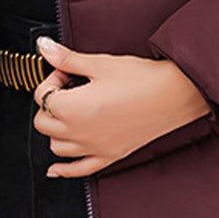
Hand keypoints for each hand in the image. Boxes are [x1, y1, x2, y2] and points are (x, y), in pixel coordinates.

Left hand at [31, 36, 211, 177]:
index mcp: (72, 109)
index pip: (42, 96)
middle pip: (43, 123)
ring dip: (56, 130)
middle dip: (50, 104)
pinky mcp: (110, 156)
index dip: (52, 80)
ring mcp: (94, 148)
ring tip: (70, 113)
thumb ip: (67, 59)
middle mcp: (79, 133)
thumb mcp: (100, 64)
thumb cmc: (142, 79)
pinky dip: (64, 169)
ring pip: (56, 146)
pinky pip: (78, 169)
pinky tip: (55, 168)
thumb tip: (45, 48)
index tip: (66, 71)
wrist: (175, 95)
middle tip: (67, 88)